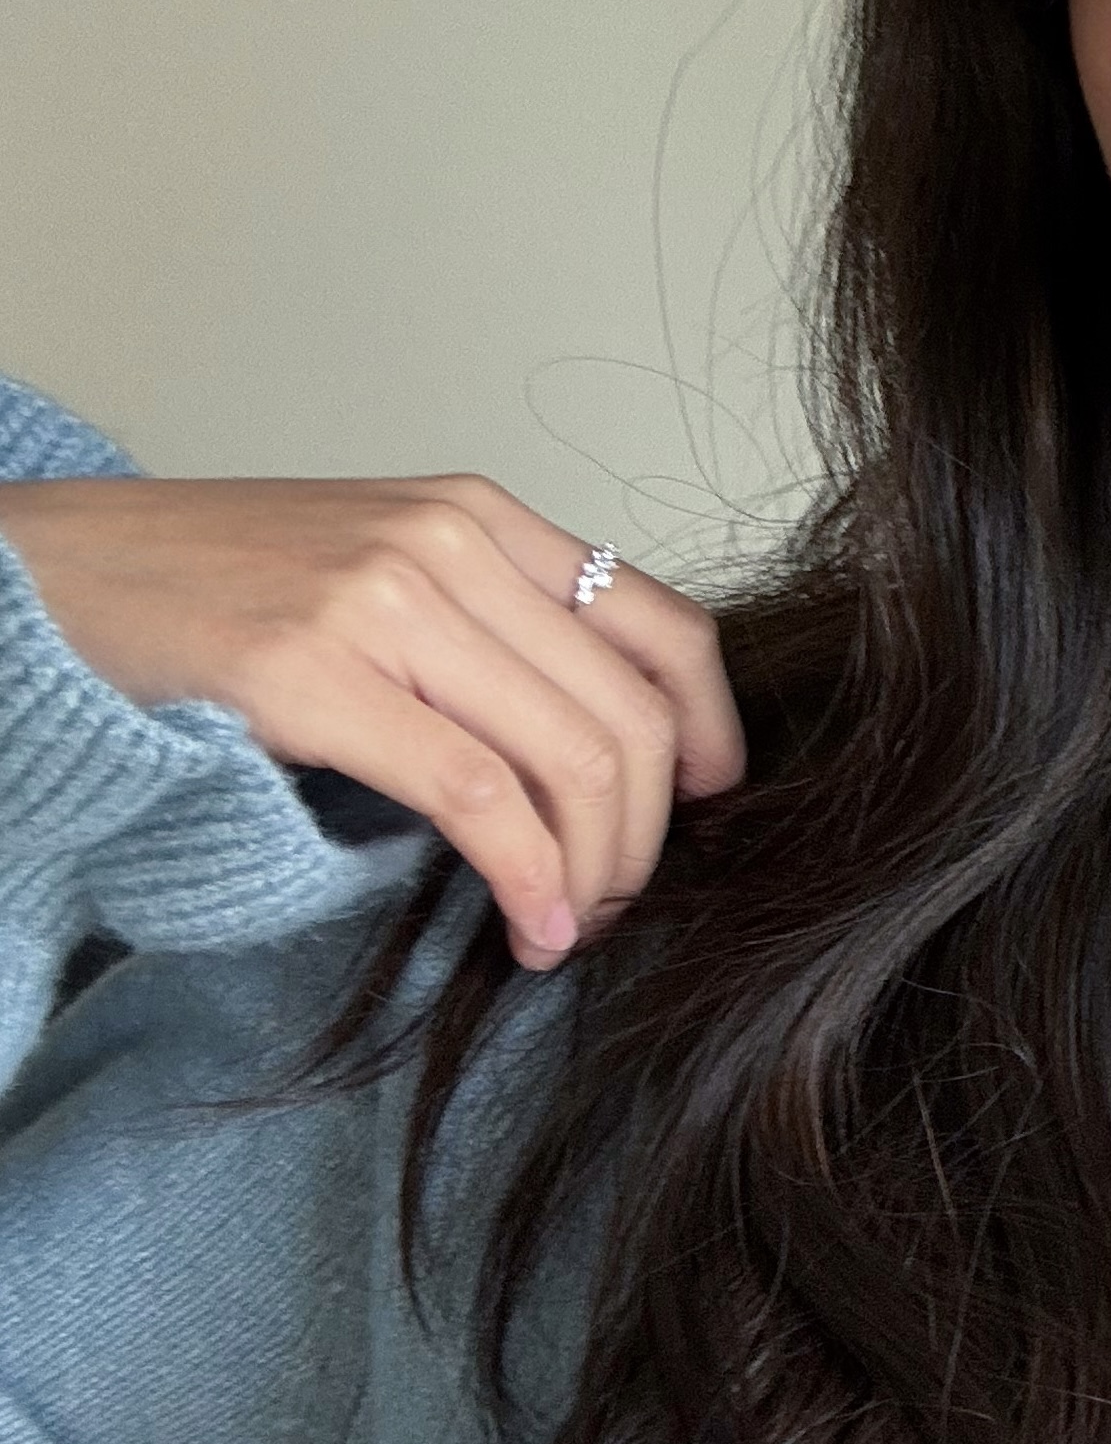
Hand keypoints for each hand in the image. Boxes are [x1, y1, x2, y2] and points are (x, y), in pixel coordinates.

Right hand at [0, 473, 745, 969]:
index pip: (665, 626)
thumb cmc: (205, 587)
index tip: (707, 806)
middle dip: (648, 834)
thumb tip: (593, 746)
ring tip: (572, 925)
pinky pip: (477, 796)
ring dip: (596, 870)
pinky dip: (529, 879)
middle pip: (632, 712)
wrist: (41, 573)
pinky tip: (531, 926)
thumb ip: (483, 627)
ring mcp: (386, 602)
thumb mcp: (377, 570)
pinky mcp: (314, 675)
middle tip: (618, 902)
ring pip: (572, 758)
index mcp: (482, 517)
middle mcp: (452, 544)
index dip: (710, 733)